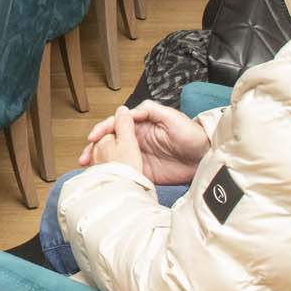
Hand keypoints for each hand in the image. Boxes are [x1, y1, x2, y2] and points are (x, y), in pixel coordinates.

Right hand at [79, 102, 208, 184]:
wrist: (206, 157)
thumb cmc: (191, 134)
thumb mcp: (172, 117)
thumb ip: (151, 110)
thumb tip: (128, 111)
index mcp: (140, 126)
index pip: (115, 126)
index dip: (102, 130)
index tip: (92, 138)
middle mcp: (136, 141)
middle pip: (109, 143)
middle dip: (94, 149)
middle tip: (84, 158)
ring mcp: (139, 157)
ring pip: (114, 159)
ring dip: (100, 163)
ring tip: (89, 170)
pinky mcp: (144, 173)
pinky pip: (126, 173)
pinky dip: (114, 176)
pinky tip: (106, 179)